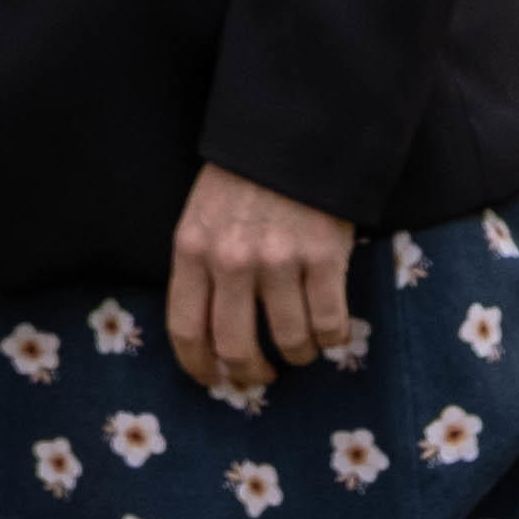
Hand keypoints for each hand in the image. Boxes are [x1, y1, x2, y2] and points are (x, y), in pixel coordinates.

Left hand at [163, 164, 364, 403]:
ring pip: (290, 342)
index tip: (212, 381)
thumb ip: (199, 268)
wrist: (292, 137)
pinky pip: (330, 324)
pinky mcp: (324, 258)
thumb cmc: (242, 183)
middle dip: (249, 373)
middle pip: (236, 346)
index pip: (186, 328)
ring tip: (300, 348)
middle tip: (260, 376)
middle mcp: (231, 259)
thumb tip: (206, 336)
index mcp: (192, 249)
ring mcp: (279, 260)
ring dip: (298, 356)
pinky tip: (330, 332)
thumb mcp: (200, 219)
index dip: (198, 366)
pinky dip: (332, 339)